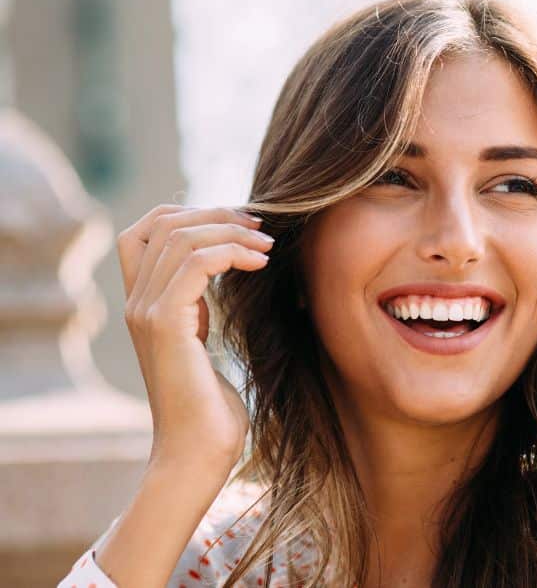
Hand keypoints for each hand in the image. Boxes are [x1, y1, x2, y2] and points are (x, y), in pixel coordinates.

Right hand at [117, 205, 273, 469]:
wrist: (198, 453)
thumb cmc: (211, 409)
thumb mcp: (203, 343)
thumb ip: (200, 309)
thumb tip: (228, 272)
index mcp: (144, 303)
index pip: (144, 230)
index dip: (190, 212)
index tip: (240, 223)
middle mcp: (137, 302)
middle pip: (162, 223)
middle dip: (216, 213)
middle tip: (262, 225)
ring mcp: (146, 312)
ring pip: (180, 236)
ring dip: (231, 230)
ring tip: (268, 245)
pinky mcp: (166, 325)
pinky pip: (195, 263)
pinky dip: (231, 251)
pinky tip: (261, 263)